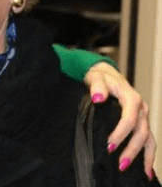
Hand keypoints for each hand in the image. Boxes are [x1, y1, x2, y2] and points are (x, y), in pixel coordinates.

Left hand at [84, 62, 155, 177]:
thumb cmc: (101, 77)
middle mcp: (141, 109)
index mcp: (132, 98)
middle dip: (131, 150)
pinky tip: (146, 170)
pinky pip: (149, 140)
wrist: (107, 74)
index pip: (129, 120)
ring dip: (143, 156)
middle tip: (120, 164)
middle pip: (141, 132)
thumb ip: (97, 87)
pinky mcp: (142, 122)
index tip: (109, 145)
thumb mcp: (96, 78)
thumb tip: (98, 98)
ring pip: (149, 139)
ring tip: (138, 172)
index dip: (120, 134)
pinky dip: (149, 155)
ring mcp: (143, 117)